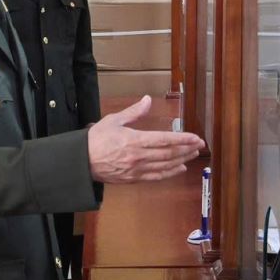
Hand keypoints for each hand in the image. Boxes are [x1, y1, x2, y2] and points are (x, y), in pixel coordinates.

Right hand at [86, 96, 203, 183]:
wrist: (81, 161)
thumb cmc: (95, 139)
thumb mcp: (114, 120)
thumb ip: (133, 112)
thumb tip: (147, 100)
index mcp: (134, 140)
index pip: (165, 140)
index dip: (183, 139)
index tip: (196, 137)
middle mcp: (138, 157)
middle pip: (169, 154)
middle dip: (186, 149)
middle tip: (199, 146)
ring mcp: (136, 170)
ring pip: (165, 166)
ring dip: (181, 161)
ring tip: (192, 156)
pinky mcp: (133, 179)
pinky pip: (156, 177)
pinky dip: (169, 173)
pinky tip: (179, 169)